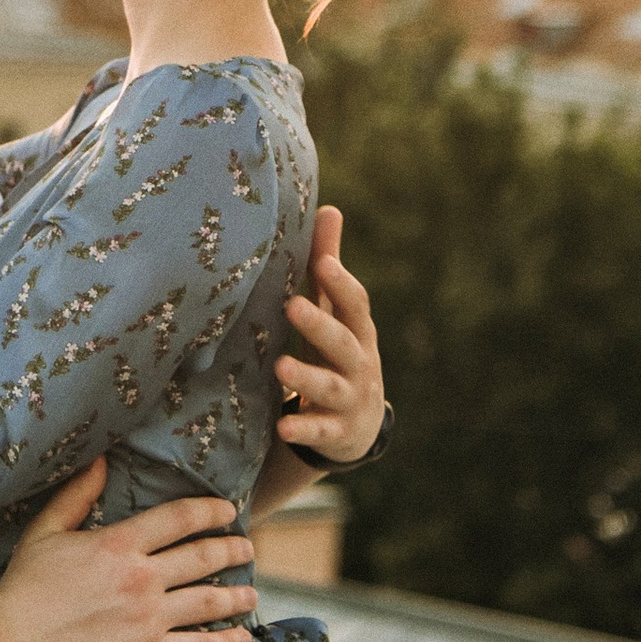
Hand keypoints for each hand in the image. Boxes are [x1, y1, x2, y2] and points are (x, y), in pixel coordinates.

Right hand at [0, 465, 255, 641]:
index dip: (209, 511)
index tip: (227, 511)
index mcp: (119, 544)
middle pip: (202, 558)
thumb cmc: (25, 587)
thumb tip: (100, 461)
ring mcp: (147, 618)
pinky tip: (242, 639)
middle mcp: (141, 578)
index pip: (179, 519)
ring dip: (237, 596)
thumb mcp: (45, 532)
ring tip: (251, 592)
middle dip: (231, 550)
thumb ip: (76, 495)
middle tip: (247, 549)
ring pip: (208, 602)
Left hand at [274, 205, 387, 469]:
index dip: (341, 283)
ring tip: (281, 367)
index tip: (322, 262)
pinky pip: (321, 432)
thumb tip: (328, 208)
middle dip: (320, 325)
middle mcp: (359, 364)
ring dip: (307, 378)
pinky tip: (281, 429)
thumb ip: (329, 267)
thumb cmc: (337, 351)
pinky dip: (304, 430)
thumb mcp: (337, 314)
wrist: (358, 424)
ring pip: (331, 388)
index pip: (355, 304)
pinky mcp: (337, 433)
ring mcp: (350, 400)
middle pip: (343, 342)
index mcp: (358, 330)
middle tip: (291, 306)